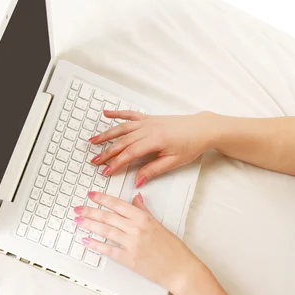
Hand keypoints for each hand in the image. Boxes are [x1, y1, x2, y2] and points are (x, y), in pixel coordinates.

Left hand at [74, 191, 201, 293]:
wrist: (179, 268)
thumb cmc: (172, 248)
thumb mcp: (159, 224)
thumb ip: (144, 211)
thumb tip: (136, 198)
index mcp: (144, 218)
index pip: (118, 204)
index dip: (102, 199)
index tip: (91, 195)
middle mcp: (136, 229)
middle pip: (108, 217)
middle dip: (90, 211)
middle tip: (78, 209)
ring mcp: (131, 244)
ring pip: (105, 231)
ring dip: (89, 225)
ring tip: (78, 221)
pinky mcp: (129, 259)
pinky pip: (108, 250)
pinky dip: (95, 245)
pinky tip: (86, 240)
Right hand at [88, 110, 212, 186]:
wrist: (202, 128)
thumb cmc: (191, 145)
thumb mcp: (174, 162)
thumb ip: (154, 170)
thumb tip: (137, 181)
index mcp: (155, 140)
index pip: (130, 153)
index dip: (116, 163)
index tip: (105, 172)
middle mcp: (149, 129)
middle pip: (122, 141)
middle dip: (106, 152)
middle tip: (94, 162)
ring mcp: (148, 121)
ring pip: (123, 128)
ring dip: (107, 134)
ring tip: (92, 141)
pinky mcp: (150, 118)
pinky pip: (131, 115)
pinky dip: (117, 113)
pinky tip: (106, 113)